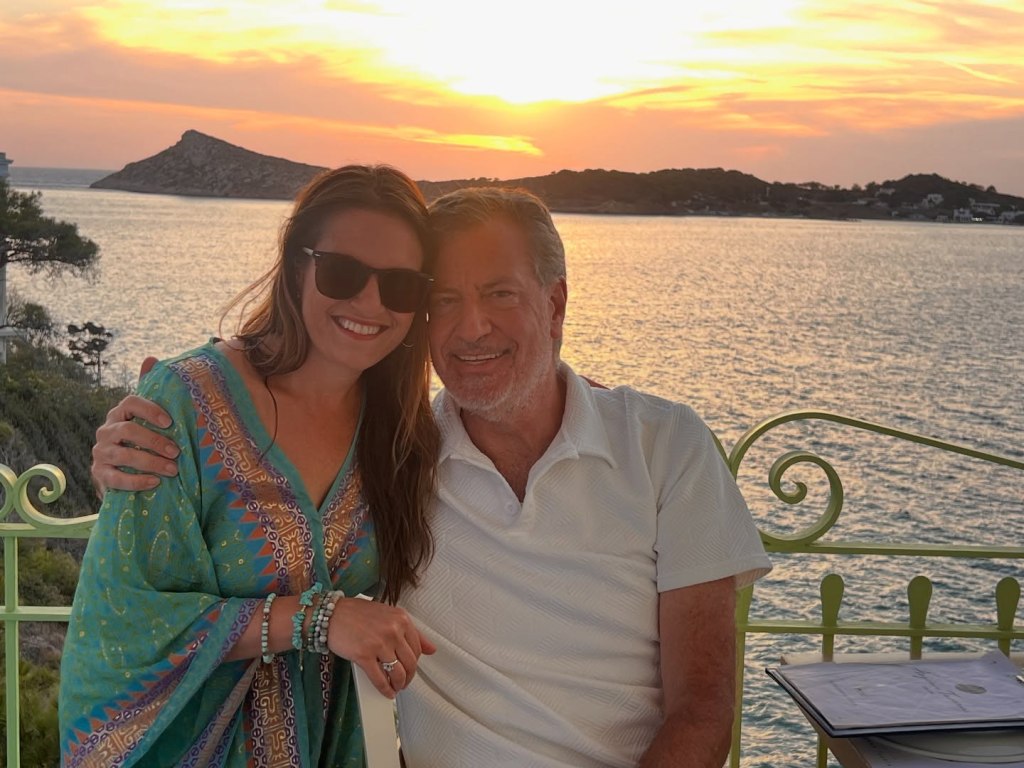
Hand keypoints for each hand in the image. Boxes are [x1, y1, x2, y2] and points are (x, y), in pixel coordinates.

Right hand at [91, 358, 179, 495]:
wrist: (121, 470)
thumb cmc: (141, 439)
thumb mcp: (147, 417)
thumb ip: (151, 391)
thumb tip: (150, 358)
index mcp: (119, 414)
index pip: (130, 403)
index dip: (150, 410)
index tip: (170, 422)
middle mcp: (105, 431)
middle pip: (128, 431)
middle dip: (154, 441)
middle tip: (176, 452)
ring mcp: (100, 452)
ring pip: (122, 456)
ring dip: (150, 462)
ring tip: (172, 470)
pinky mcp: (99, 474)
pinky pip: (115, 478)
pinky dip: (136, 481)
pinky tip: (155, 482)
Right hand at [327, 598, 435, 698]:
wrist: (330, 614)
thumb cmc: (356, 614)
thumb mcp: (388, 615)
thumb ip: (410, 631)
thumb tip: (431, 649)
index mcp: (401, 619)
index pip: (417, 648)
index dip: (415, 663)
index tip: (411, 669)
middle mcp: (393, 630)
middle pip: (410, 663)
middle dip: (409, 677)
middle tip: (404, 682)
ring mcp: (379, 643)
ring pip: (397, 673)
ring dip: (398, 685)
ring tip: (396, 687)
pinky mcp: (364, 655)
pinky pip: (380, 678)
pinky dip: (385, 689)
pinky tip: (386, 692)